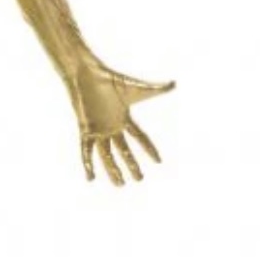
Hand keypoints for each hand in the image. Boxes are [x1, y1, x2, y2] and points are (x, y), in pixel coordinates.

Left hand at [67, 59, 174, 185]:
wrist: (88, 75)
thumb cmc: (110, 79)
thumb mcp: (136, 88)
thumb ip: (155, 89)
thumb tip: (174, 84)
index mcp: (124, 119)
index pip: (140, 138)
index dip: (149, 149)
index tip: (158, 162)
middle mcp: (112, 128)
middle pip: (124, 151)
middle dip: (132, 165)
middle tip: (139, 180)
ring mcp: (99, 130)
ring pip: (107, 155)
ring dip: (113, 170)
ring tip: (120, 185)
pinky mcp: (86, 129)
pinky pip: (86, 150)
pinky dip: (88, 163)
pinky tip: (90, 178)